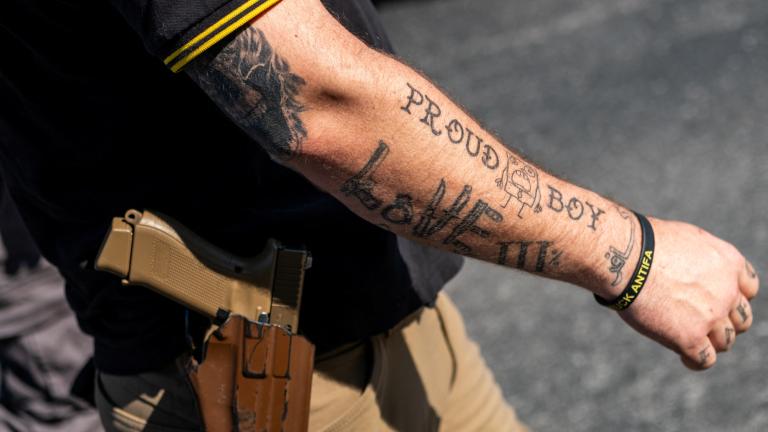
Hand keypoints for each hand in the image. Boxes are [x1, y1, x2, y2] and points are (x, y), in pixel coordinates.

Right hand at [618, 218, 758, 369]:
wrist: (628, 259)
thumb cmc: (645, 243)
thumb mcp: (686, 239)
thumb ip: (700, 259)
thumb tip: (690, 270)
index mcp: (728, 263)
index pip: (748, 289)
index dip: (734, 298)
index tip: (718, 301)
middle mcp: (726, 291)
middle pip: (741, 319)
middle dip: (725, 323)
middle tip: (702, 323)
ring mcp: (710, 317)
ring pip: (725, 342)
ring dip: (710, 342)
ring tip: (689, 340)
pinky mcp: (689, 337)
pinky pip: (704, 360)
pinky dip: (696, 361)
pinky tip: (684, 357)